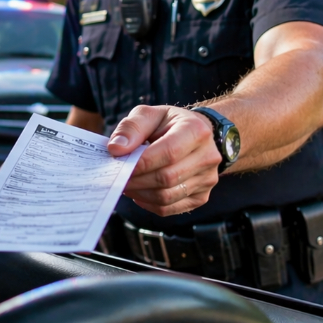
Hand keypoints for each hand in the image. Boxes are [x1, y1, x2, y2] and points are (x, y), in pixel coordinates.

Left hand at [106, 105, 223, 216]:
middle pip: (167, 178)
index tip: (118, 164)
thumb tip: (115, 149)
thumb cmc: (167, 124)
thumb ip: (131, 128)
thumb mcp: (148, 115)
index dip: (140, 163)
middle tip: (116, 177)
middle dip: (136, 180)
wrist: (195, 135)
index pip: (168, 153)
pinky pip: (170, 208)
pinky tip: (139, 192)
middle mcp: (207, 157)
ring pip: (167, 196)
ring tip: (125, 183)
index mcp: (196, 131)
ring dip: (140, 193)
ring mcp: (207, 179)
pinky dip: (149, 204)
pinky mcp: (201, 196)